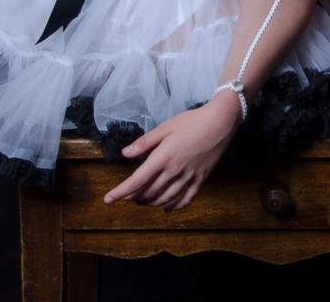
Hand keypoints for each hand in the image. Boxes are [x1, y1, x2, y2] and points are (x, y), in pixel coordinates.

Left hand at [102, 94, 241, 210]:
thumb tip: (125, 153)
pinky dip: (174, 206)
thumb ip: (144, 142)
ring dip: (151, 203)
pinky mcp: (200, 179)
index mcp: (163, 157)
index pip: (137, 180)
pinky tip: (167, 208)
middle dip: (134, 197)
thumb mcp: (165, 127)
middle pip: (149, 192)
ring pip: (165, 199)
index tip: (108, 199)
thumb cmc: (192, 121)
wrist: (220, 122)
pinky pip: (185, 199)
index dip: (121, 192)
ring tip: (143, 201)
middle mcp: (174, 171)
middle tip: (126, 196)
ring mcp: (189, 177)